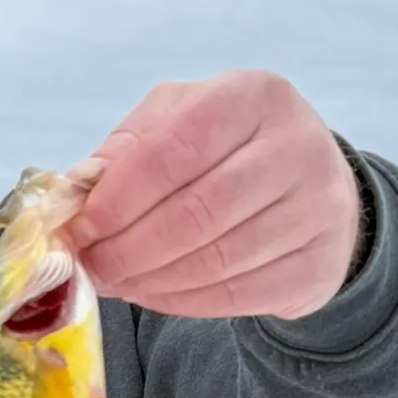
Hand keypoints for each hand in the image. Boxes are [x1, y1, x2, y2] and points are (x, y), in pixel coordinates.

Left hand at [65, 70, 362, 319]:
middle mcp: (296, 146)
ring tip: (114, 280)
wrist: (310, 186)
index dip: (117, 199)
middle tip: (90, 266)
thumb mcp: (176, 121)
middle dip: (129, 248)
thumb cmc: (226, 147)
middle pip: (196, 213)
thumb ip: (127, 148)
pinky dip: (181, 301)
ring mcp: (318, 208)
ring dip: (150, 279)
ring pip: (217, 260)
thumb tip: (78, 186)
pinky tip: (149, 292)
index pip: (172, 152)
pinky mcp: (319, 264)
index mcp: (252, 96)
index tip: (80, 228)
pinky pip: (237, 295)